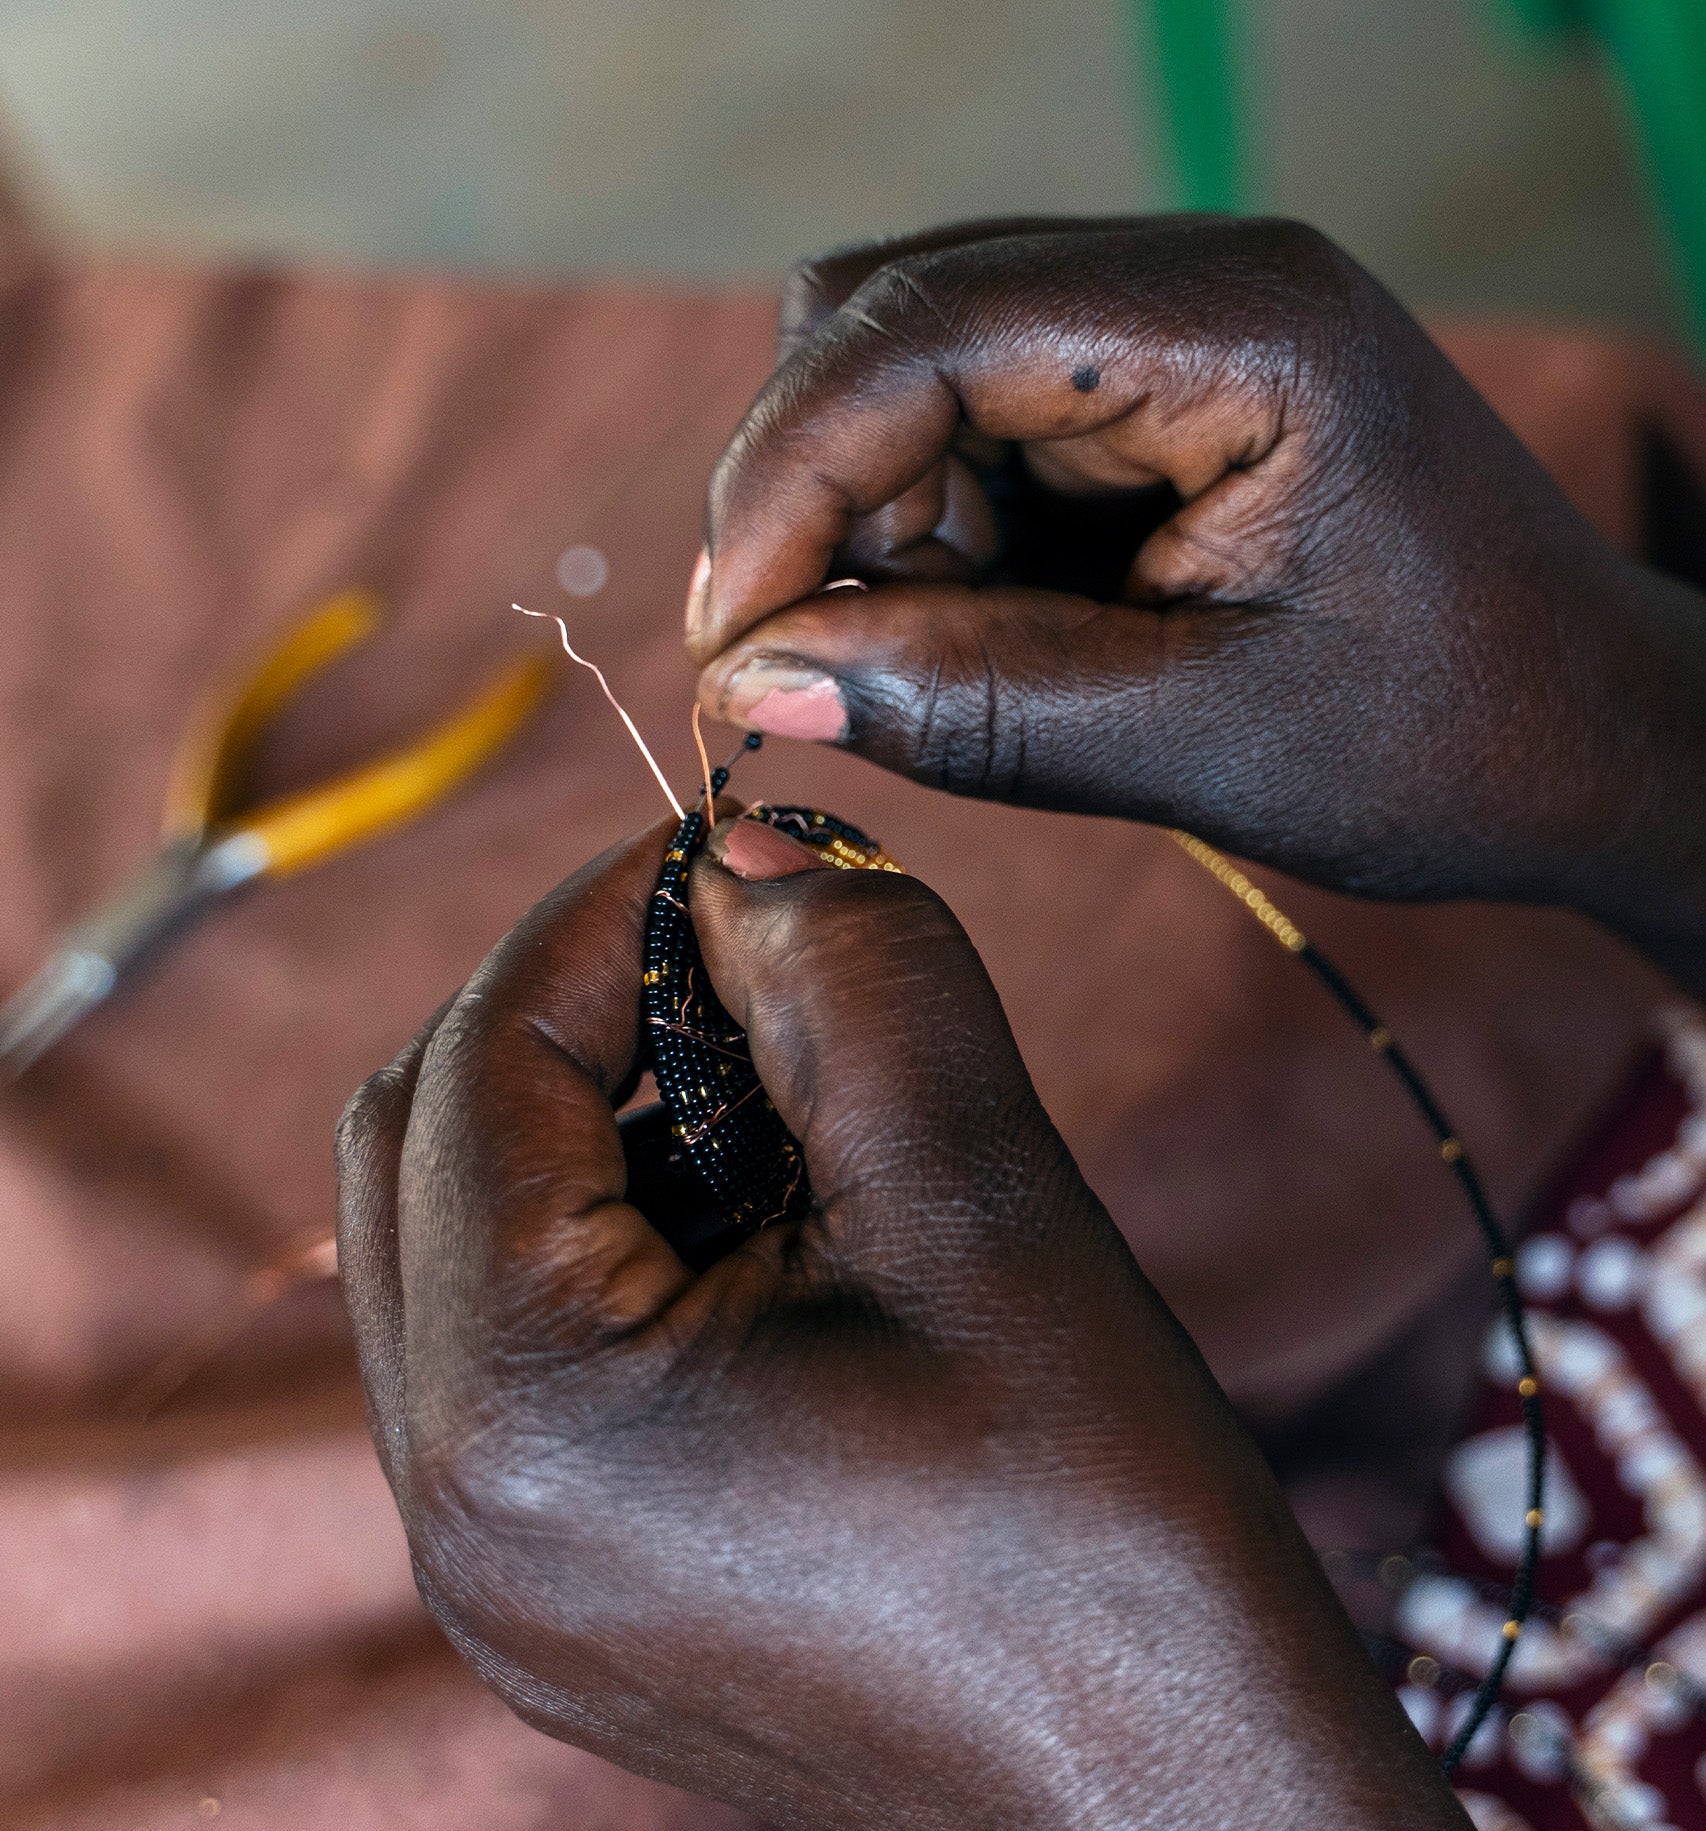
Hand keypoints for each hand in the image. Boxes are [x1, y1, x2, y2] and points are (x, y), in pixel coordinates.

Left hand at [337, 816, 1630, 1830]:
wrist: (1185, 1804)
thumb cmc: (1107, 1521)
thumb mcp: (980, 1191)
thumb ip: (848, 969)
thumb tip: (746, 852)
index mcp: (526, 1412)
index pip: (485, 1061)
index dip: (601, 920)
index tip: (726, 854)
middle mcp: (455, 1514)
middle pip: (423, 1148)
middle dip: (578, 1023)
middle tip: (752, 976)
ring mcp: (493, 1581)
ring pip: (459, 1254)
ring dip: (593, 1137)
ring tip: (785, 1127)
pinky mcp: (557, 1608)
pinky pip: (516, 1368)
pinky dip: (609, 1256)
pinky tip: (773, 1252)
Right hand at [686, 217, 1705, 985]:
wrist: (1577, 739)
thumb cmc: (1442, 741)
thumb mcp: (1202, 742)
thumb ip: (975, 704)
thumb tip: (755, 687)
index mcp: (1239, 327)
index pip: (926, 329)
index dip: (789, 479)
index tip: (729, 640)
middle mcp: (1190, 283)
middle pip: (889, 318)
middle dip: (811, 499)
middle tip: (795, 673)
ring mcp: (1163, 329)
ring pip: (904, 372)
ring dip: (865, 525)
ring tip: (923, 668)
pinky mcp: (1143, 394)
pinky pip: (964, 432)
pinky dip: (923, 539)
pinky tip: (968, 634)